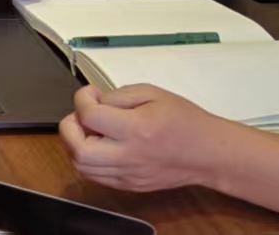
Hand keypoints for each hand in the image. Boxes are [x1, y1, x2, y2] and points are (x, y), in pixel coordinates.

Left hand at [60, 83, 234, 192]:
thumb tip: (95, 102)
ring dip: (76, 145)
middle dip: (69, 128)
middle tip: (81, 115)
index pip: (90, 116)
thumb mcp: (153, 93)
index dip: (82, 99)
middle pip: (78, 150)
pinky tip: (100, 145)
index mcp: (137, 129)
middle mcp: (130, 156)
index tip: (90, 93)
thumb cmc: (186, 121)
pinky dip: (88, 160)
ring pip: (83, 167)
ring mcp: (129, 175)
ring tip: (90, 130)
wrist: (209, 153)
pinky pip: (96, 176)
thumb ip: (119, 96)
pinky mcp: (130, 185)